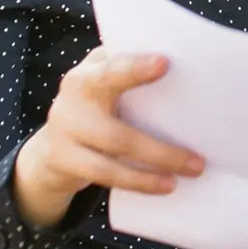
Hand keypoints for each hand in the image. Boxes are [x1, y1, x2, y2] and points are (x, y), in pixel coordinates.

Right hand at [10, 47, 203, 228]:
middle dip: (156, 135)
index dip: (136, 66)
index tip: (164, 63)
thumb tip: (187, 76)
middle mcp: (72, 97)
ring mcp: (64, 130)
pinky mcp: (63, 161)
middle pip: (117, 121)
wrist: (50, 151)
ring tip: (192, 169)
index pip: (112, 66)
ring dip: (158, 159)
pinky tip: (166, 185)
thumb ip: (130, 75)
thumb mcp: (104, 85)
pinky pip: (106, 174)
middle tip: (196, 152)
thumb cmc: (95, 109)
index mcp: (88, 72)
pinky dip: (139, 181)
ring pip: (116, 146)